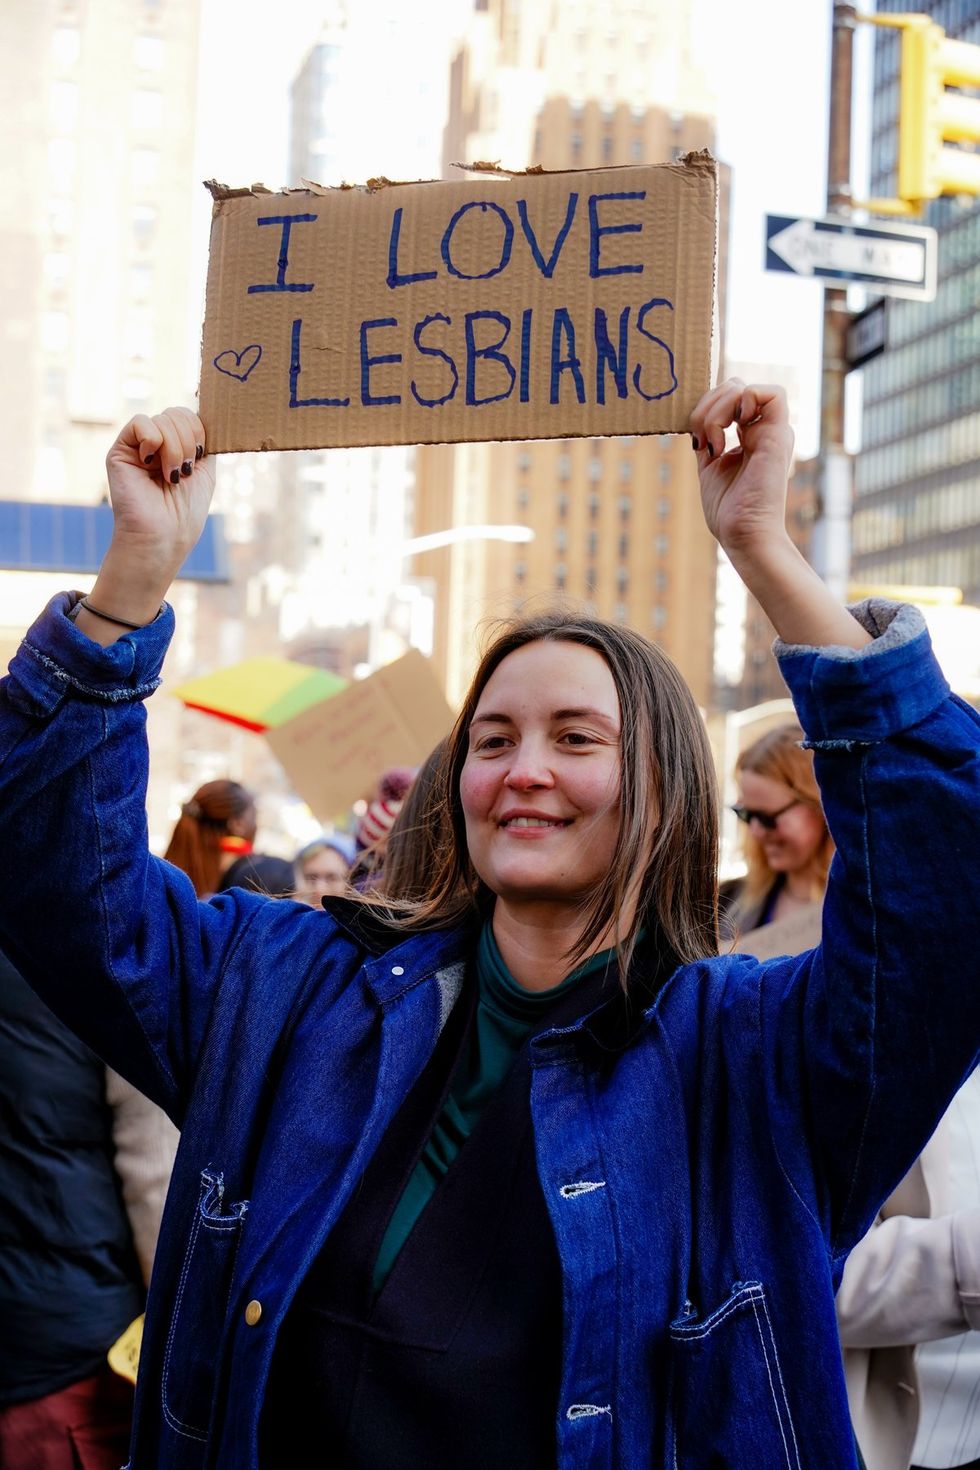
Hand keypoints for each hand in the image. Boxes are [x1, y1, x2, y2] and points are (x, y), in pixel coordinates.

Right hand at [76, 409, 215, 642]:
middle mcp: (156, 445)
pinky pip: (140, 422)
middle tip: (183, 471)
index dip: (200, 430)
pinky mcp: (120, 451)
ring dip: (175, 448)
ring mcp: (138, 447)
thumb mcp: (205, 471)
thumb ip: (203, 440)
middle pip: (178, 413)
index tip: (200, 456)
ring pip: (163, 418)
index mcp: (176, 448)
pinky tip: (151, 463)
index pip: (190, 416)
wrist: (162, 536)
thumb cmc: (184, 513)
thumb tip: (204, 406)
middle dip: (189, 441)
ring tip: (170, 475)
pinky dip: (153, 440)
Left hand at [690, 380, 868, 649]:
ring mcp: (772, 431)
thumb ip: (709, 438)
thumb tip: (698, 418)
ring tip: (713, 441)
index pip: (727, 398)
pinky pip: (770, 393)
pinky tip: (730, 431)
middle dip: (706, 405)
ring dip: (716, 408)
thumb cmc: (729, 511)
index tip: (698, 440)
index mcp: (750, 437)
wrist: (744, 534)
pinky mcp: (779, 434)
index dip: (705, 407)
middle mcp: (764, 430)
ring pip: (743, 387)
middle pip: (732, 386)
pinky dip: (742, 402)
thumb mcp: (710, 465)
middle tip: (703, 438)